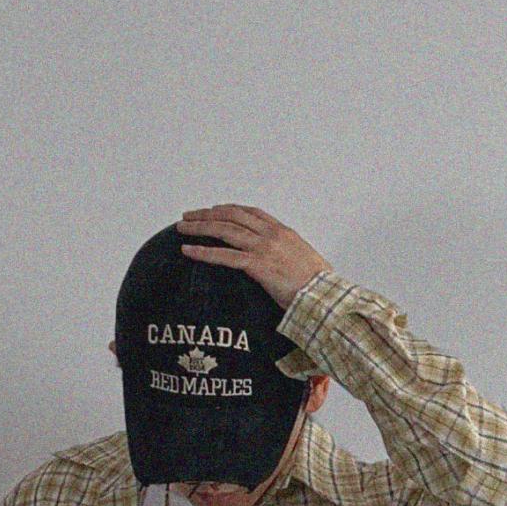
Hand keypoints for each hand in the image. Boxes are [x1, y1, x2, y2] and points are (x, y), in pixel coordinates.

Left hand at [176, 205, 330, 309]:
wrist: (324, 296)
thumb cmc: (318, 286)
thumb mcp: (305, 263)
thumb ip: (288, 257)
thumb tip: (282, 265)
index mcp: (283, 231)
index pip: (250, 212)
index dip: (228, 209)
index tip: (214, 210)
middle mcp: (271, 234)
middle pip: (232, 216)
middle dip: (207, 214)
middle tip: (188, 216)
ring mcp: (264, 248)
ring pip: (225, 231)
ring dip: (200, 228)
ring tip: (182, 228)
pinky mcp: (258, 266)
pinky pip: (225, 256)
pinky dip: (204, 252)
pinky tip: (188, 251)